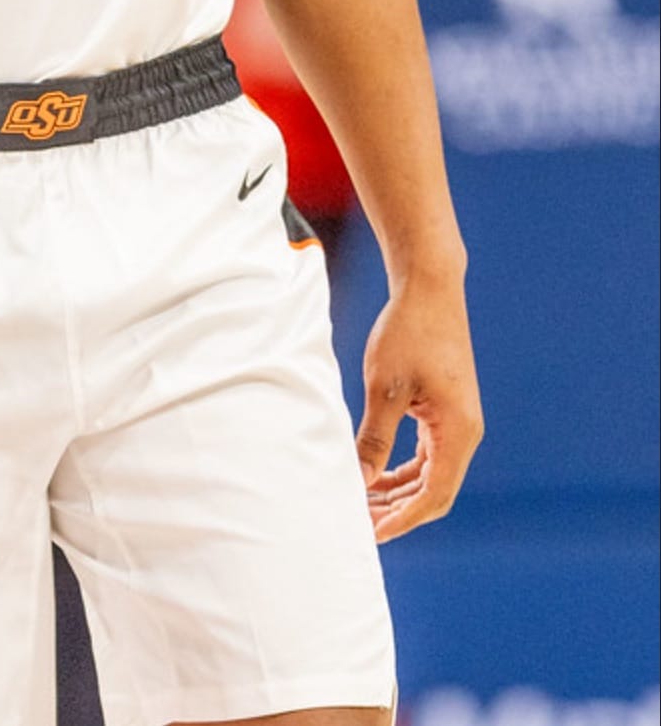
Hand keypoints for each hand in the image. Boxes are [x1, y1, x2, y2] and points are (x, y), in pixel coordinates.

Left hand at [356, 274, 482, 541]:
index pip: (434, 496)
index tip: (372, 532)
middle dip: (397, 509)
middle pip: (433, 491)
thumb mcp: (385, 389)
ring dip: (397, 490)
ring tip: (361, 502)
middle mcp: (464, 432)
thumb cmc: (408, 332)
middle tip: (358, 521)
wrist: (428, 288)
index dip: (403, 519)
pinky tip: (373, 473)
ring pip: (429, 474)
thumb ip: (375, 439)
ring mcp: (456, 421)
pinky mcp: (444, 409)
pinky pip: (426, 454)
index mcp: (458, 432)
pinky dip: (401, 468)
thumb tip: (360, 481)